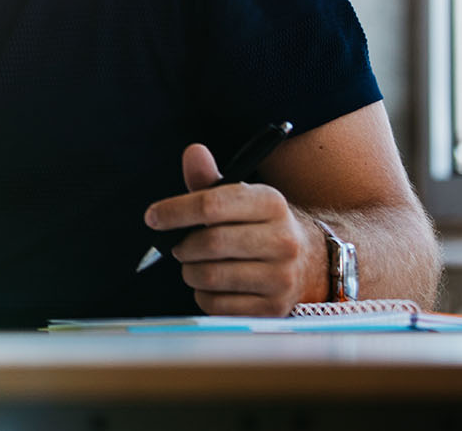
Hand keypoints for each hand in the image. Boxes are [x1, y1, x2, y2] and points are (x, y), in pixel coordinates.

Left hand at [144, 143, 323, 315]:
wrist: (308, 262)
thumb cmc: (259, 226)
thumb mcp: (240, 197)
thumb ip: (210, 179)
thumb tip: (193, 152)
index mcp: (271, 204)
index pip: (211, 205)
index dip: (174, 211)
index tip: (153, 217)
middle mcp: (282, 240)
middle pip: (208, 243)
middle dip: (182, 245)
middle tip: (179, 245)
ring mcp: (281, 278)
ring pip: (209, 276)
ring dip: (190, 271)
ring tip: (196, 263)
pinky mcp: (273, 308)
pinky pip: (216, 305)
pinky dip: (203, 295)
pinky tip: (213, 284)